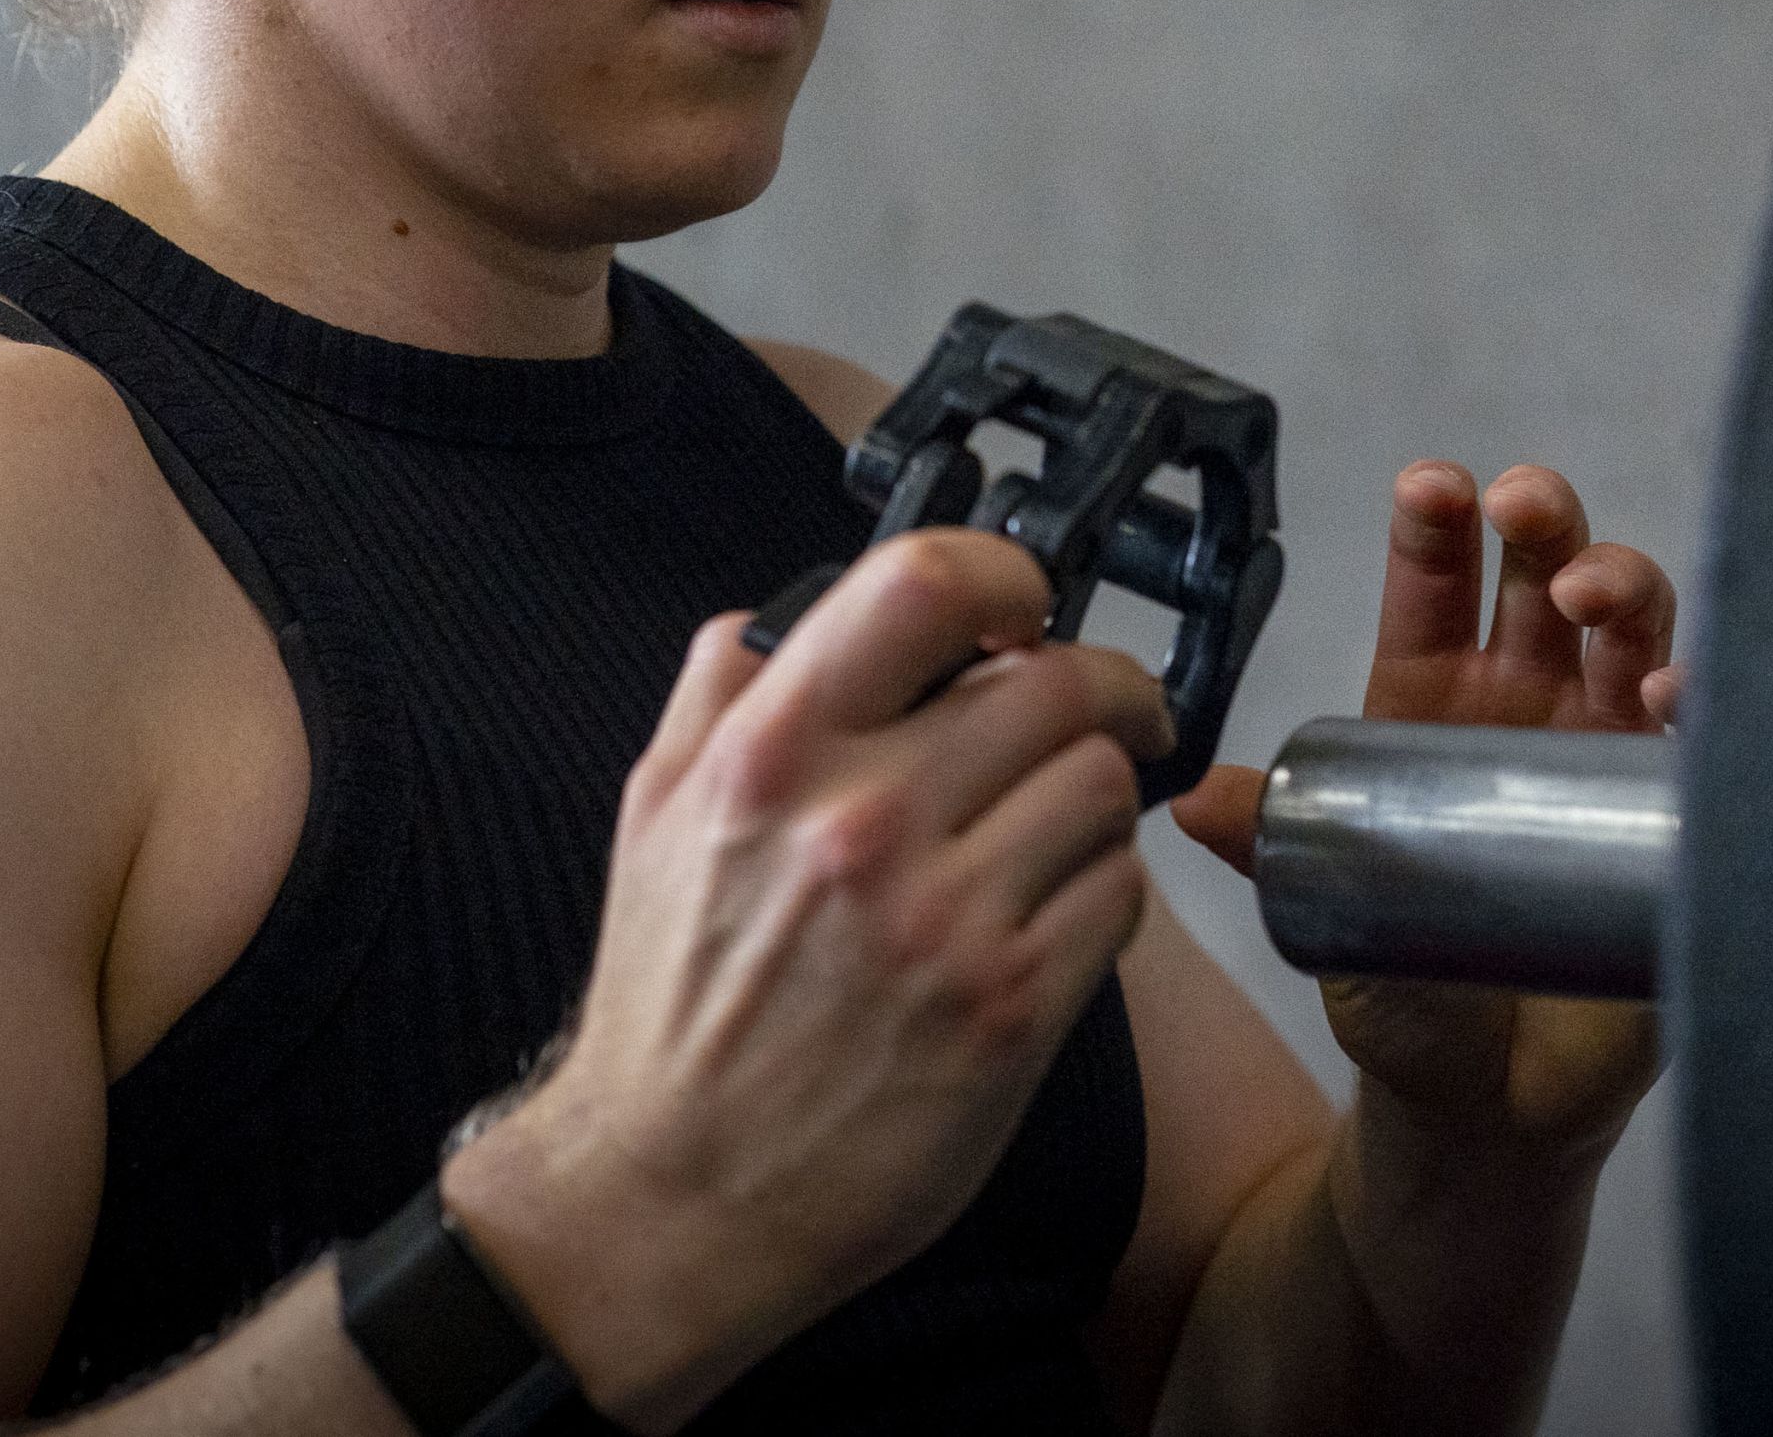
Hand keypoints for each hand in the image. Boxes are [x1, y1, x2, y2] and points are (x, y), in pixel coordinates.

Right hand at [444, 531, 1169, 1429]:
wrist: (672, 1196)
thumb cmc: (669, 1009)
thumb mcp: (653, 813)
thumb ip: (721, 690)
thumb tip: (787, 611)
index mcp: (773, 751)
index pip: (927, 583)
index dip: (1004, 575)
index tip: (1022, 607)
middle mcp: (863, 820)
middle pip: (1056, 683)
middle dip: (1101, 688)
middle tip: (1107, 710)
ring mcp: (944, 918)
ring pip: (1103, 787)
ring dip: (1099, 797)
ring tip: (1064, 826)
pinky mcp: (1009, 1009)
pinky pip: (1119, 897)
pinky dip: (1106, 893)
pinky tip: (1059, 911)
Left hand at [1173, 462, 1675, 1162]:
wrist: (1485, 1112)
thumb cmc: (1404, 991)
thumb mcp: (1332, 905)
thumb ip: (1277, 843)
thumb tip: (1192, 799)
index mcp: (1434, 701)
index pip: (1436, 586)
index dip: (1436, 527)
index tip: (1433, 486)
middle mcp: (1530, 706)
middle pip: (1549, 575)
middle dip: (1544, 523)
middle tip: (1524, 511)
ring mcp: (1608, 754)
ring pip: (1634, 633)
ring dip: (1622, 588)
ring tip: (1589, 598)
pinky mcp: (1672, 821)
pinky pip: (1700, 743)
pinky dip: (1694, 703)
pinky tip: (1671, 697)